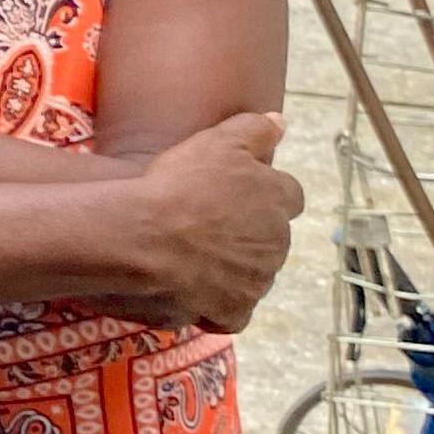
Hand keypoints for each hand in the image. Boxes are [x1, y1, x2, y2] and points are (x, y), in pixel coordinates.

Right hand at [103, 113, 302, 333]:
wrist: (145, 240)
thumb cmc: (180, 185)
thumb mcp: (218, 140)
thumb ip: (256, 130)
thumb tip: (281, 122)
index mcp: (278, 199)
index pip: (288, 196)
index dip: (262, 194)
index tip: (234, 194)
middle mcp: (277, 242)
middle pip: (269, 238)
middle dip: (247, 234)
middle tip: (206, 226)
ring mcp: (257, 281)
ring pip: (252, 275)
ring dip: (232, 269)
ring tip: (192, 258)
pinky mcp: (234, 312)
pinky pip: (232, 311)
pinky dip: (217, 304)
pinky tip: (191, 290)